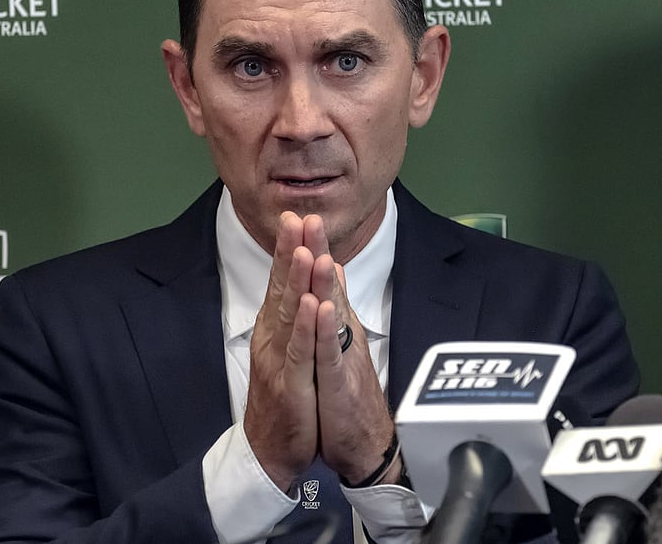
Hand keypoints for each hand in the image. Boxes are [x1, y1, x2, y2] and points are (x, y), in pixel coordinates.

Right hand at [242, 212, 319, 491]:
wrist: (271, 452)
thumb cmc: (286, 401)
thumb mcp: (292, 352)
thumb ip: (299, 316)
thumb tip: (311, 280)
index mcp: (274, 330)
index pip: (282, 282)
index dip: (290, 249)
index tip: (298, 217)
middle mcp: (272, 339)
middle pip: (282, 288)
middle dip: (291, 252)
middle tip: (297, 218)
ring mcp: (279, 361)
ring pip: (289, 314)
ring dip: (298, 281)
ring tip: (306, 250)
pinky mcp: (291, 385)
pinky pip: (299, 351)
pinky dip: (305, 327)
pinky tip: (311, 304)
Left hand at [306, 221, 396, 485]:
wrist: (363, 444)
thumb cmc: (347, 396)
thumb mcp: (339, 345)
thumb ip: (338, 306)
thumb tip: (336, 271)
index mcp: (336, 326)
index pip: (320, 282)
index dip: (309, 249)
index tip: (298, 217)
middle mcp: (341, 334)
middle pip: (327, 287)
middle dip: (316, 251)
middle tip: (307, 217)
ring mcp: (342, 356)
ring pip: (331, 313)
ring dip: (322, 282)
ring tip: (314, 251)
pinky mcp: (341, 382)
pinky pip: (331, 352)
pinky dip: (325, 329)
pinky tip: (321, 307)